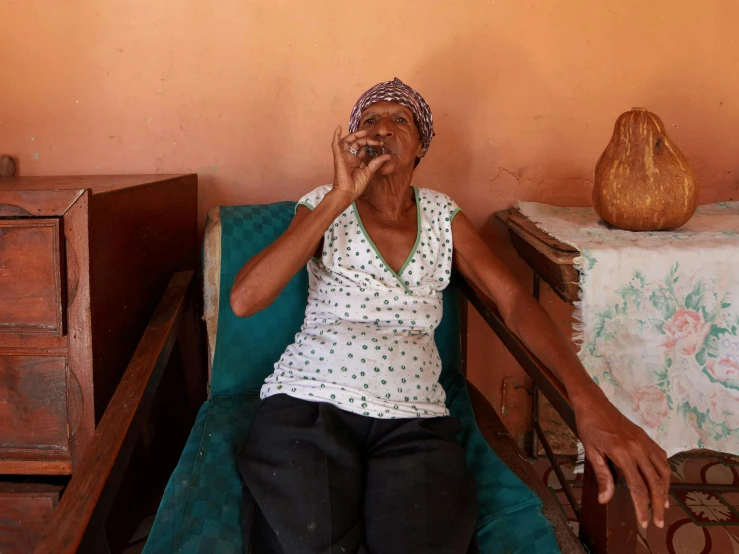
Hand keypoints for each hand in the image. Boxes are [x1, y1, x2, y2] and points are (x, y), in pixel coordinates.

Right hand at [331, 126, 390, 200]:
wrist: (348, 193)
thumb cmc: (356, 186)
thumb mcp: (369, 172)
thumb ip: (376, 162)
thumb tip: (387, 155)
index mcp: (356, 160)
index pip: (363, 147)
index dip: (371, 143)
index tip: (381, 144)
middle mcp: (349, 157)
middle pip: (356, 142)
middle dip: (365, 138)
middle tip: (374, 136)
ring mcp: (343, 156)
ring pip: (348, 141)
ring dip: (355, 135)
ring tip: (364, 131)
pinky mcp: (338, 157)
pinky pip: (335, 144)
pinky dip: (335, 136)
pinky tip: (338, 128)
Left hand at [574, 392, 670, 528]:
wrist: (593, 403)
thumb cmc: (589, 426)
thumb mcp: (591, 452)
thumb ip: (602, 476)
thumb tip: (605, 500)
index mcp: (622, 453)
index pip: (637, 487)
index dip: (641, 507)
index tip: (643, 522)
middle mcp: (638, 448)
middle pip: (654, 482)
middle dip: (657, 504)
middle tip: (658, 522)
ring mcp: (644, 441)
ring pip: (662, 470)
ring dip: (665, 490)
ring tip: (662, 505)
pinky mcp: (646, 437)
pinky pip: (661, 457)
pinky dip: (664, 472)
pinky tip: (661, 482)